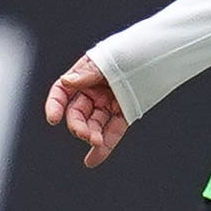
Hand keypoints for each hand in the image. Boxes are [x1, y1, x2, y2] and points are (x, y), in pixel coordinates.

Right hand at [44, 53, 128, 167]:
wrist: (157, 54)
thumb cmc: (129, 51)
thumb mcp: (105, 59)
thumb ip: (87, 73)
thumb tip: (68, 81)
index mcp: (84, 76)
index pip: (62, 92)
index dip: (55, 105)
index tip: (53, 119)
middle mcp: (93, 92)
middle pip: (77, 113)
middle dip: (79, 125)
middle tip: (85, 134)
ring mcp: (108, 104)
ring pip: (94, 125)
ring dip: (92, 136)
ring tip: (95, 142)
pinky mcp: (123, 114)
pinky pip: (112, 132)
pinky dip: (104, 148)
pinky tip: (93, 160)